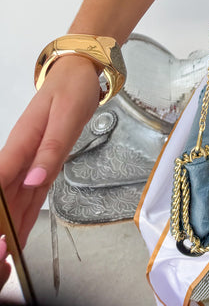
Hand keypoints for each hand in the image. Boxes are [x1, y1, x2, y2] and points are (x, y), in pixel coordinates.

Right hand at [0, 56, 100, 257]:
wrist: (79, 73)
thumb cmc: (72, 89)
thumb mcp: (67, 116)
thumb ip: (51, 149)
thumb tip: (33, 182)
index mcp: (21, 143)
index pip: (0, 180)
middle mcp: (20, 156)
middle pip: (3, 196)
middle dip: (1, 224)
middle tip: (2, 255)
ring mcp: (29, 162)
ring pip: (14, 200)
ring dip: (9, 226)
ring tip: (6, 256)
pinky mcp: (41, 164)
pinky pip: (29, 195)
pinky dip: (23, 216)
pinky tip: (18, 235)